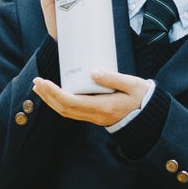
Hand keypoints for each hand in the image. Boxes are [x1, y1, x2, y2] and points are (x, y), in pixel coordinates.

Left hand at [30, 70, 149, 127]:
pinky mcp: (95, 115)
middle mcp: (95, 115)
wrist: (150, 117)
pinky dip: (60, 103)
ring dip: (51, 100)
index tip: (44, 82)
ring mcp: (94, 117)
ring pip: (66, 112)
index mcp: (103, 107)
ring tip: (40, 88)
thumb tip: (92, 71)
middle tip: (37, 82)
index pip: (72, 102)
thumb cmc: (142, 98)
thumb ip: (113, 78)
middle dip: (48, 96)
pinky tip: (55, 94)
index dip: (54, 93)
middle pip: (64, 109)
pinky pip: (73, 111)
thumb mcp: (132, 85)